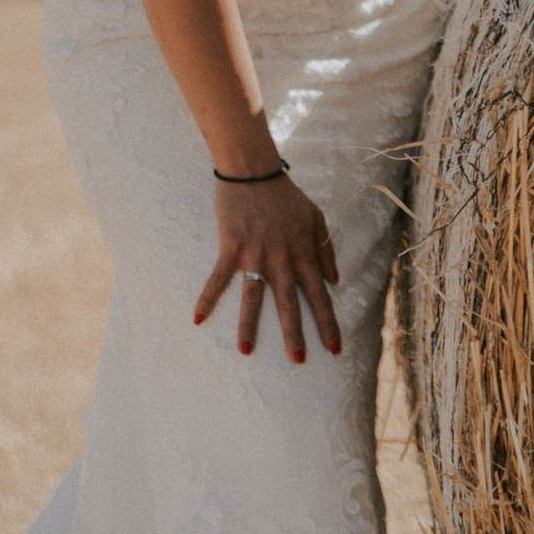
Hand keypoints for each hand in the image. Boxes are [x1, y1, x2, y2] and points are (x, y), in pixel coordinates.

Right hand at [191, 174, 341, 362]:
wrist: (254, 172)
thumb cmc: (286, 195)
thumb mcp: (316, 218)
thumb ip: (326, 250)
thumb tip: (335, 280)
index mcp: (304, 254)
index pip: (320, 296)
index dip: (328, 323)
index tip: (334, 348)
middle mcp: (282, 260)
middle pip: (289, 304)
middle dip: (295, 334)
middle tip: (298, 361)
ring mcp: (255, 255)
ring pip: (254, 297)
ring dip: (250, 325)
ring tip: (246, 351)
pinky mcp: (231, 248)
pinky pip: (219, 279)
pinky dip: (207, 298)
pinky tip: (198, 318)